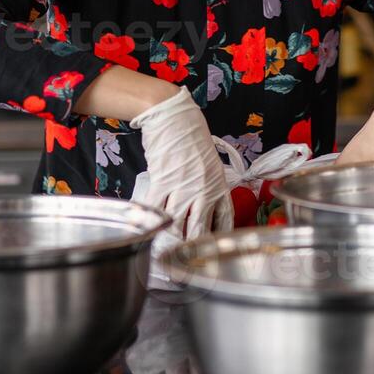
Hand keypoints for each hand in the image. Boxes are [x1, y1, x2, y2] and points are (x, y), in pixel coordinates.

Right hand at [131, 86, 233, 240]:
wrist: (174, 117)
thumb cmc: (192, 135)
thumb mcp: (210, 162)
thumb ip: (208, 184)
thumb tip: (200, 202)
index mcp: (219, 185)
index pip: (224, 219)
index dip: (218, 236)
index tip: (212, 246)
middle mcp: (203, 190)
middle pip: (199, 230)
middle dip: (191, 247)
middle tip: (184, 256)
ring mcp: (183, 188)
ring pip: (177, 226)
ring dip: (170, 240)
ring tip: (165, 249)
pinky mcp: (162, 182)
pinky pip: (156, 209)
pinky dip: (152, 221)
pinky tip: (149, 228)